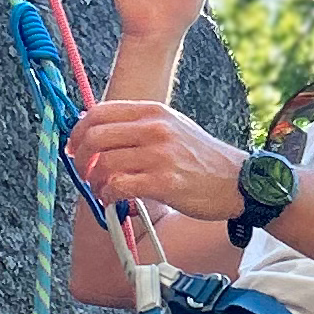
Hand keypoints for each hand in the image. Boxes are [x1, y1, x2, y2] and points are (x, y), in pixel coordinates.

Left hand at [68, 99, 245, 223]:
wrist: (240, 182)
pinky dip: (109, 197)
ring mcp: (159, 155)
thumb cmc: (203, 159)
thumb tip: (99, 132)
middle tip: (84, 173)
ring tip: (103, 191)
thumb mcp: (173, 128)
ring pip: (104, 164)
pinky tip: (115, 201)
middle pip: (96, 137)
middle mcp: (155, 128)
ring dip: (95, 182)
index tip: (74, 148)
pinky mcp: (164, 182)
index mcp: (153, 111)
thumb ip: (139, 126)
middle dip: (81, 158)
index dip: (78, 131)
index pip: (99, 112)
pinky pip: (119, 187)